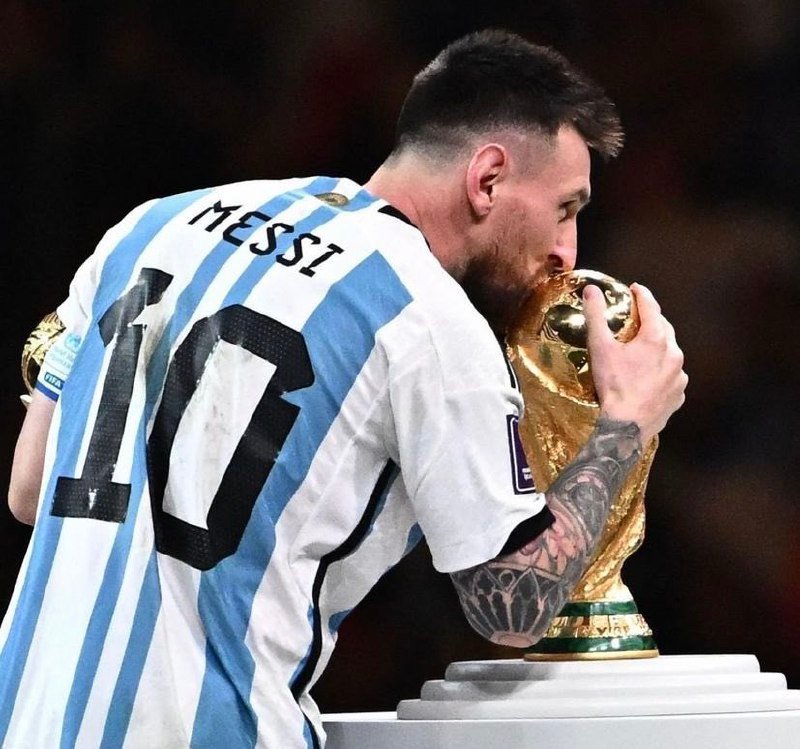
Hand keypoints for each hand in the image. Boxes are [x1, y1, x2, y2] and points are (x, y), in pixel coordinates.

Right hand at [583, 282, 686, 442]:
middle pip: (664, 328)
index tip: (635, 288)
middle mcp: (674, 354)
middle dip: (651, 320)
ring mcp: (679, 376)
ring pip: (670, 353)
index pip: (652, 307)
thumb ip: (596, 316)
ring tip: (641, 351)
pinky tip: (649, 377)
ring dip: (658, 347)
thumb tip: (591, 289)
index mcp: (656, 339)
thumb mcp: (600, 347)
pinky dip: (662, 371)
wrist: (626, 426)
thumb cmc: (613, 385)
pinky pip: (672, 376)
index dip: (642, 295)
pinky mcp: (679, 395)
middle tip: (637, 319)